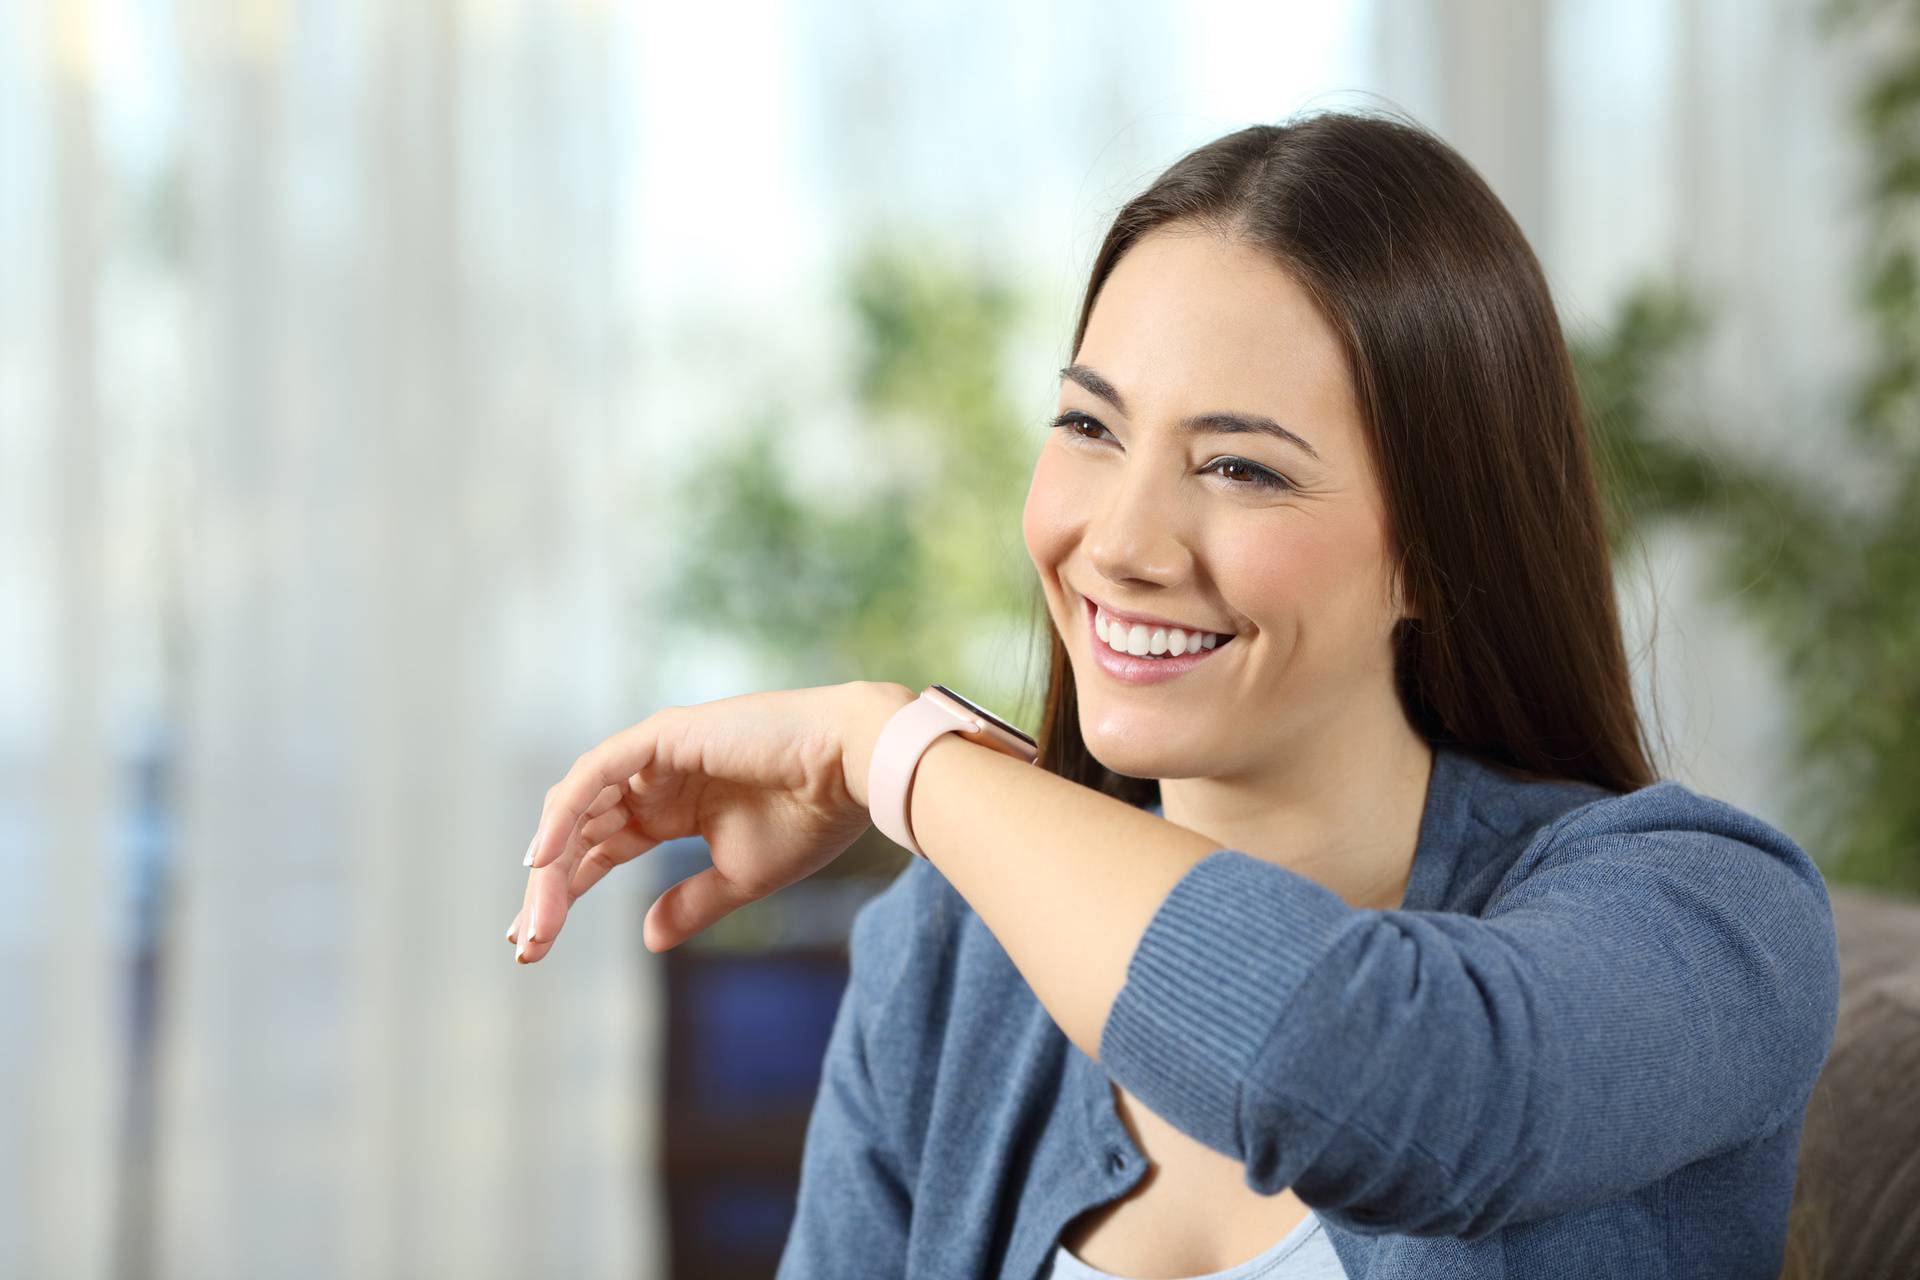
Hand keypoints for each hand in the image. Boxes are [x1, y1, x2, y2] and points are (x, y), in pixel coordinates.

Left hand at [507, 679, 913, 959]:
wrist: (854, 772)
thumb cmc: (812, 817)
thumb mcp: (741, 877)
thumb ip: (690, 904)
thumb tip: (646, 939)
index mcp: (672, 809)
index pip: (600, 851)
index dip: (566, 893)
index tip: (535, 946)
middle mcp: (654, 779)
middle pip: (579, 833)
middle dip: (549, 890)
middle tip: (526, 946)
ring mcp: (654, 754)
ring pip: (578, 807)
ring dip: (551, 865)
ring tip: (536, 923)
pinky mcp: (661, 737)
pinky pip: (594, 775)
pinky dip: (563, 813)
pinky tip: (542, 860)